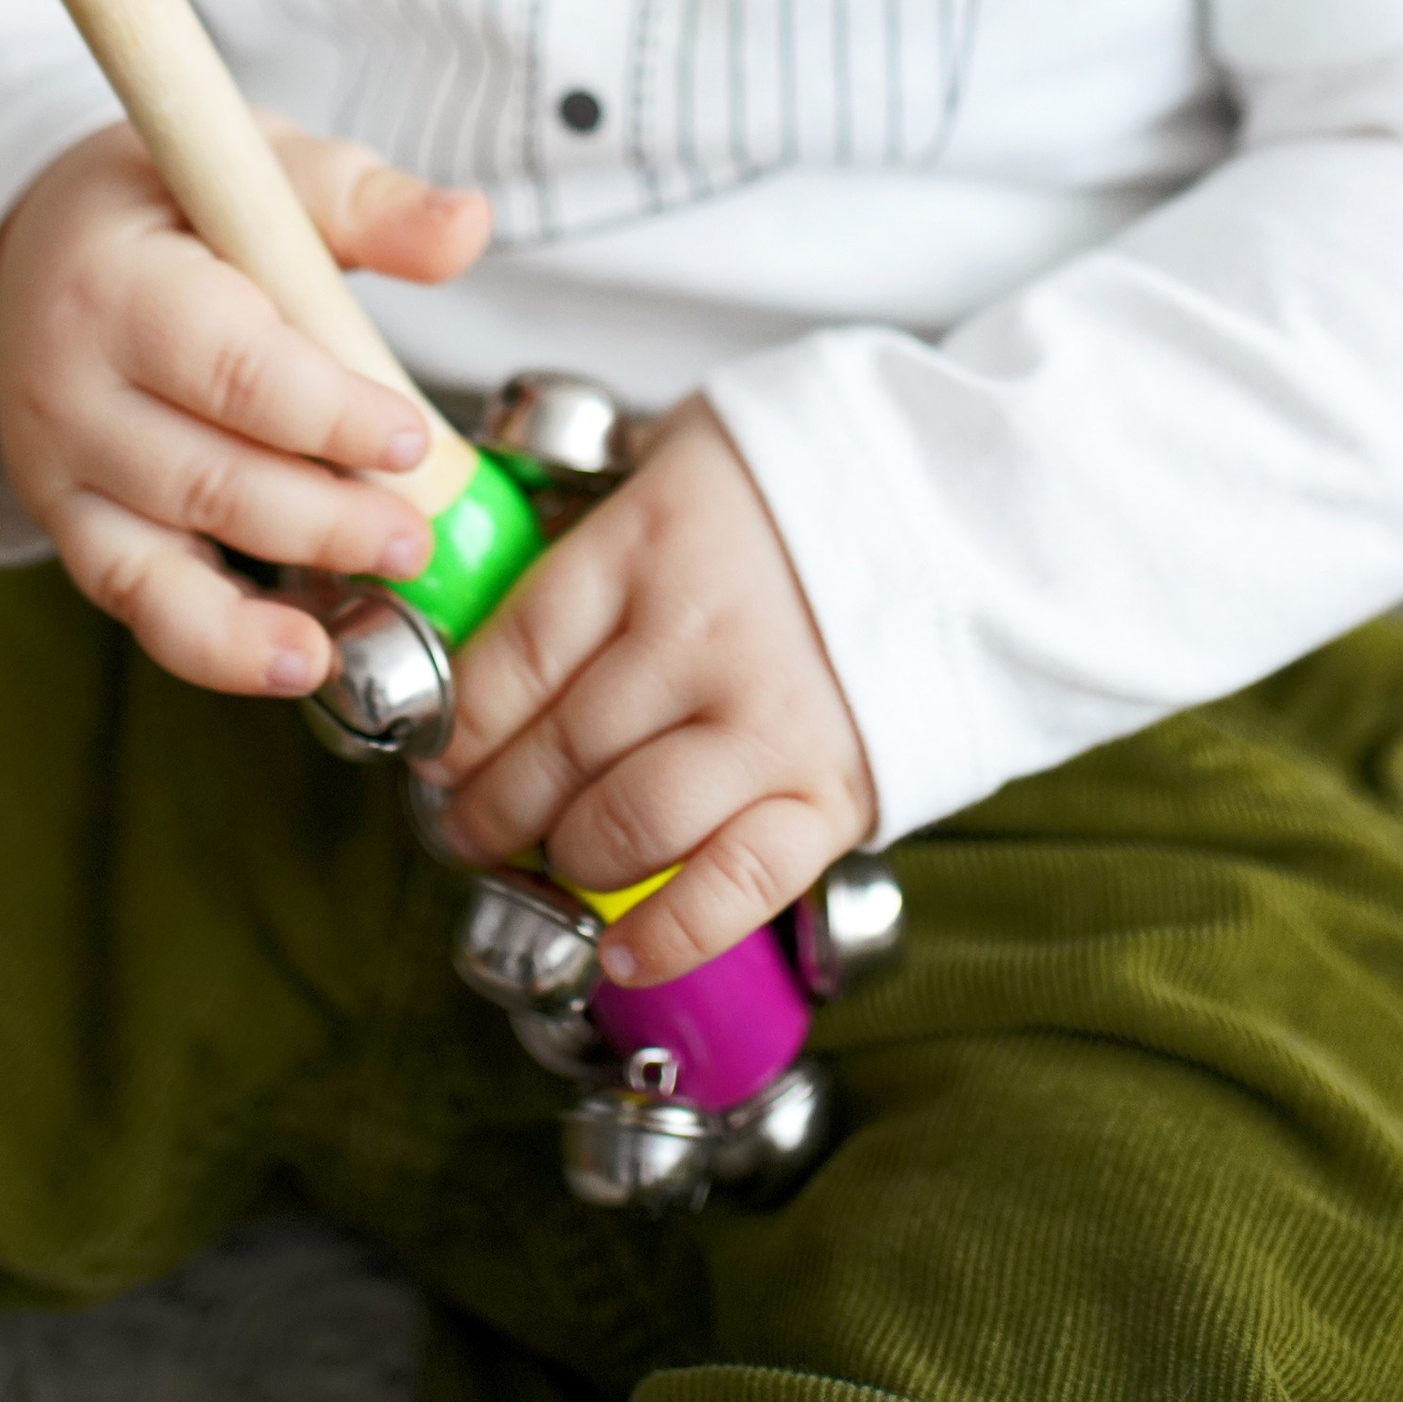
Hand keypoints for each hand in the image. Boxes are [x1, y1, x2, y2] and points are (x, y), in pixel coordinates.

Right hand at [0, 116, 487, 695]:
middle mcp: (67, 385)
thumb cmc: (174, 200)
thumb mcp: (262, 167)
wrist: (44, 243)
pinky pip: (141, 603)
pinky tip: (297, 660)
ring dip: (284, 582)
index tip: (412, 438)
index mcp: (116, 280)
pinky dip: (218, 645)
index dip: (325, 414)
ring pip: (169, 552)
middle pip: (204, 473)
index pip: (227, 365)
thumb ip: (364, 203)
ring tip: (383, 594)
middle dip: (323, 516)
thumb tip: (466, 225)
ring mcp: (59, 468)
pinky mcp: (70, 526)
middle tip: (419, 534)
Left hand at [422, 399, 877, 984]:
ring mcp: (767, 720)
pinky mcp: (832, 790)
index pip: (515, 654)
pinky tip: (620, 948)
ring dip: (562, 861)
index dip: (458, 721)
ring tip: (537, 865)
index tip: (438, 751)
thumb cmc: (802, 481)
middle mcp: (697, 636)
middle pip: (556, 747)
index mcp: (650, 542)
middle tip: (467, 823)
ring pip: (626, 823)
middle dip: (490, 805)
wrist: (964, 504)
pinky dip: (670, 933)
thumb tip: (497, 580)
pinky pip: (734, 886)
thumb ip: (600, 522)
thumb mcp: (682, 454)